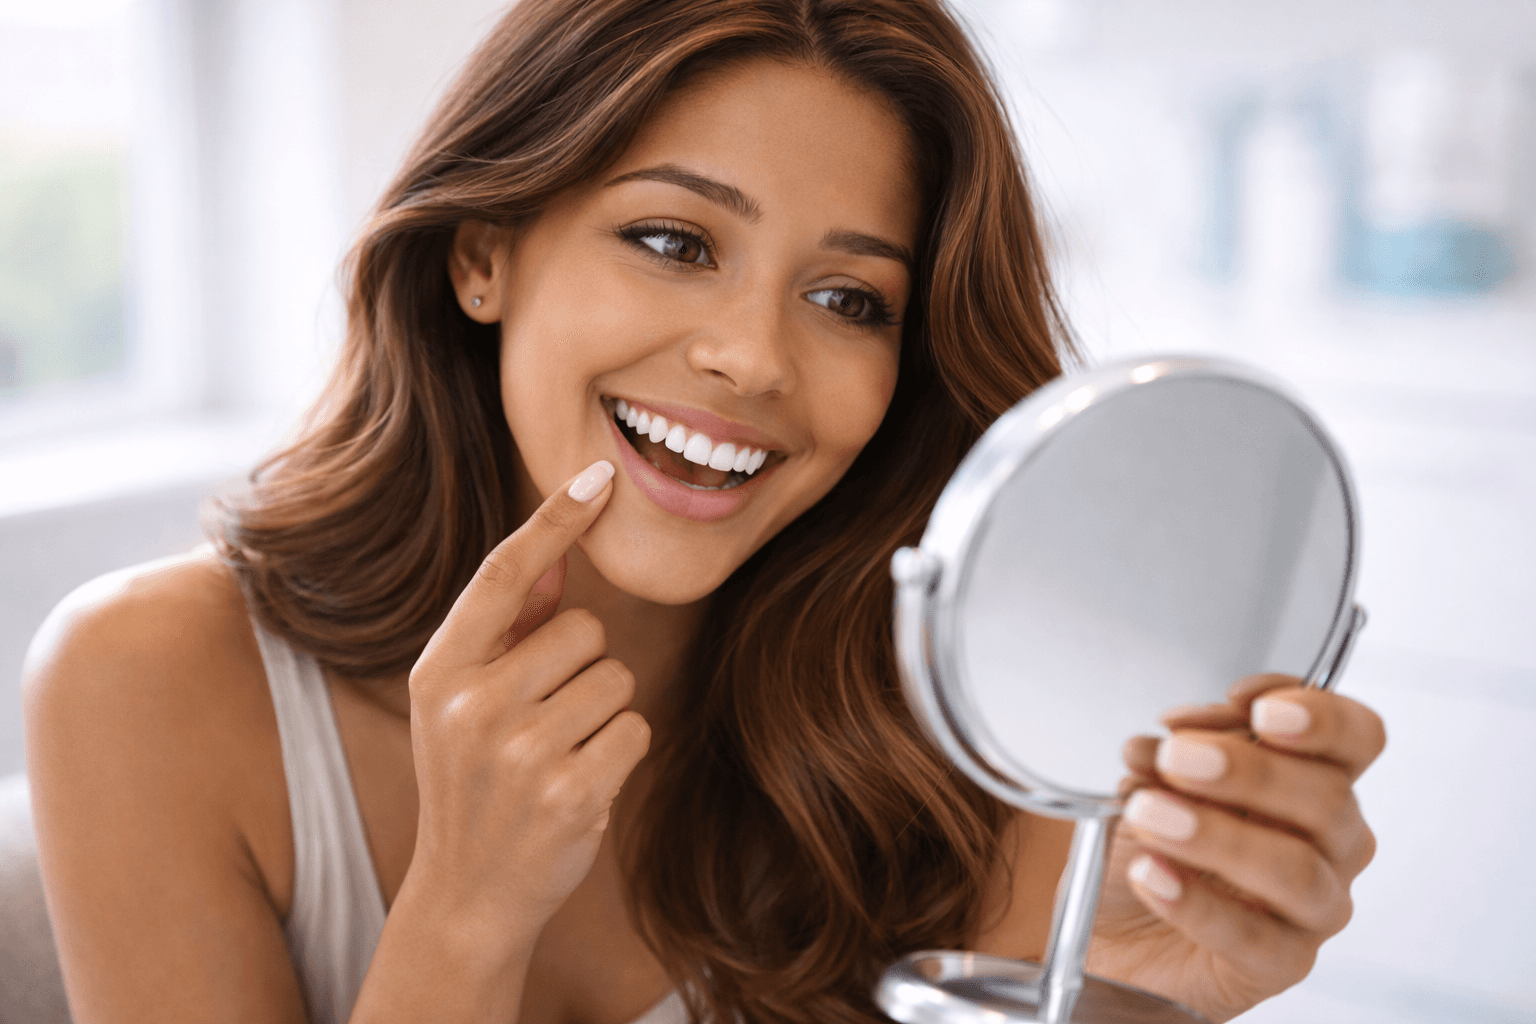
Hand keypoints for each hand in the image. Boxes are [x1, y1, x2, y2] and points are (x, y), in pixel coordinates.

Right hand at [400, 460, 648, 956]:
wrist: (466, 893)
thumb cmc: (474, 780)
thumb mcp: (462, 701)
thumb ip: (507, 629)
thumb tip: (560, 556)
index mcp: (440, 669)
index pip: (504, 575)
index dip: (555, 521)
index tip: (599, 475)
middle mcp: (473, 703)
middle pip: (586, 630)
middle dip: (583, 668)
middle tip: (544, 721)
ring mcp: (521, 749)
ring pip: (618, 679)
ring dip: (604, 713)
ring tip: (558, 754)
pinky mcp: (570, 790)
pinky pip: (636, 728)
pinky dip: (621, 752)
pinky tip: (580, 784)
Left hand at [1085, 675, 1385, 1022]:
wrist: (1108, 928)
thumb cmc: (1148, 844)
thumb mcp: (1157, 777)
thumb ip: (1186, 747)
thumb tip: (1184, 734)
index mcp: (1313, 778)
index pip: (1357, 738)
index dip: (1321, 716)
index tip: (1254, 706)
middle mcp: (1331, 842)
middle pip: (1329, 799)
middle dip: (1248, 771)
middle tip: (1174, 758)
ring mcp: (1314, 909)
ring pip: (1297, 870)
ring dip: (1215, 835)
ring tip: (1147, 814)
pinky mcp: (1280, 965)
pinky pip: (1254, 939)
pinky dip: (1194, 903)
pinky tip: (1148, 874)